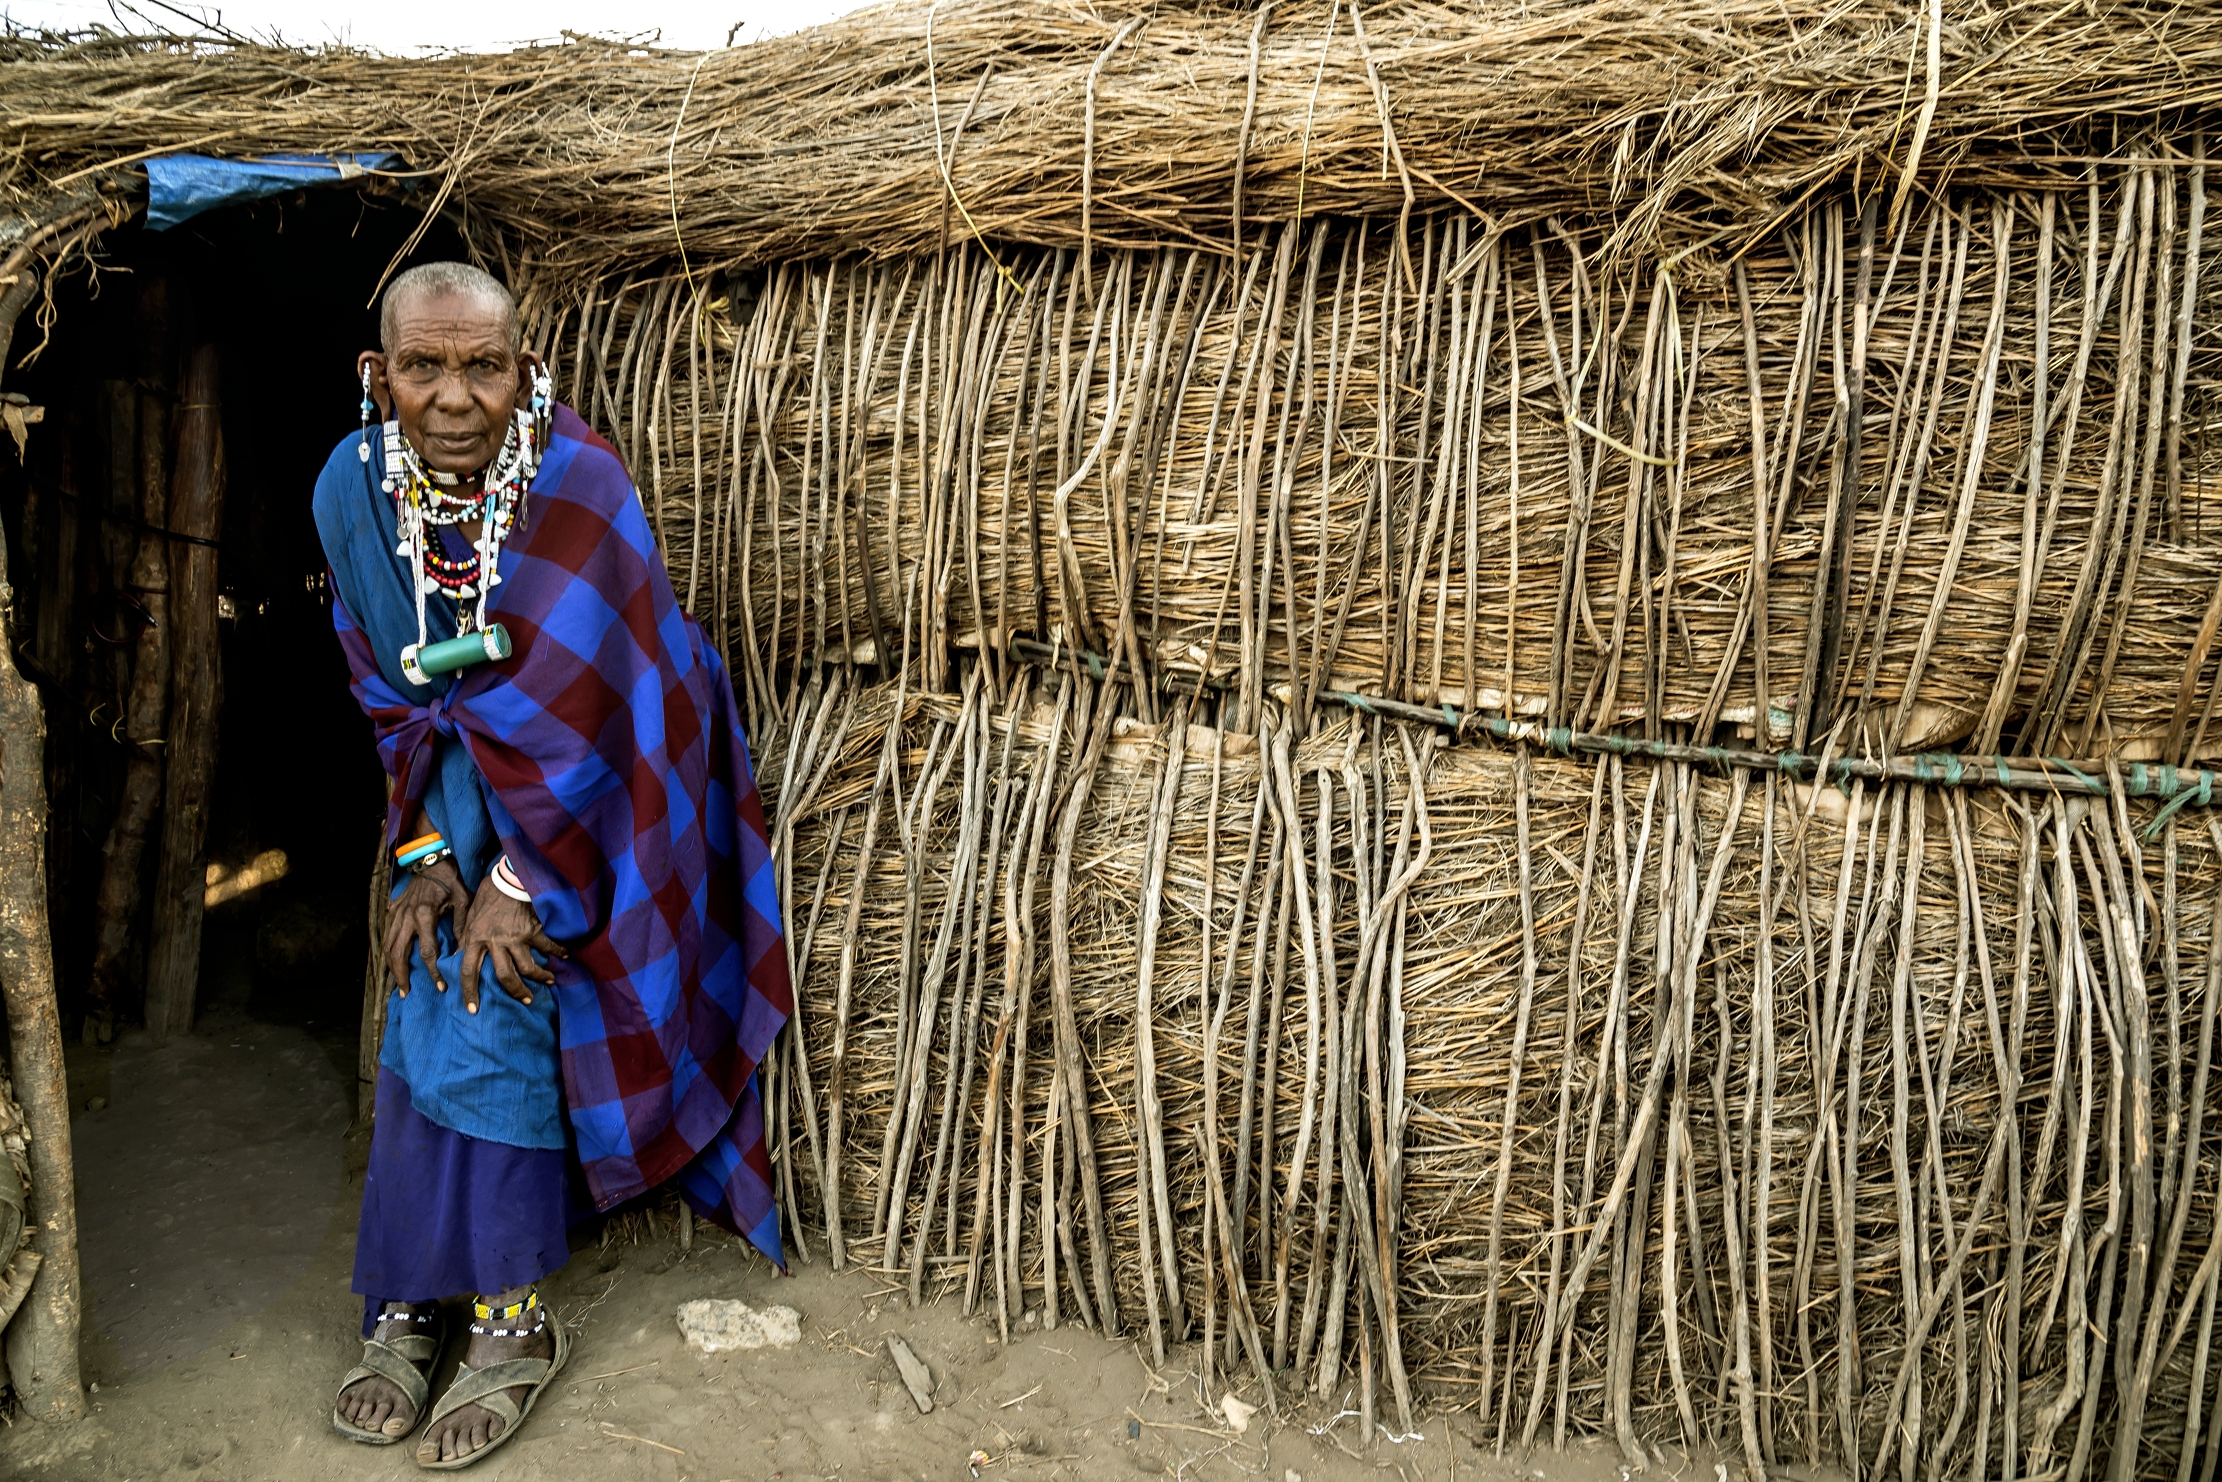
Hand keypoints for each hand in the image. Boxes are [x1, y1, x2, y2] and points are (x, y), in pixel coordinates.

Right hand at [384, 856, 470, 995]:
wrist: (431, 860)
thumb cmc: (450, 880)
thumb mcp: (462, 901)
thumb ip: (461, 926)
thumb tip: (462, 952)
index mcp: (424, 915)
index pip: (426, 951)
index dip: (433, 971)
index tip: (440, 986)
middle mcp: (406, 916)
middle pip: (397, 953)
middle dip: (401, 975)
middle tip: (407, 992)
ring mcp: (396, 913)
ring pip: (387, 946)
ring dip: (391, 967)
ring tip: (398, 983)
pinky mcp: (393, 910)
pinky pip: (387, 935)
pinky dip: (388, 951)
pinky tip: (393, 963)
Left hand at [457, 882, 569, 1013]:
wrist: (506, 878)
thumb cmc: (485, 897)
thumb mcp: (468, 918)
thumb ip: (464, 938)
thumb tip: (456, 956)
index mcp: (475, 939)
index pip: (468, 971)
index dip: (469, 991)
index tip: (472, 1009)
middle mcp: (495, 942)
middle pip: (505, 976)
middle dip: (516, 991)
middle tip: (526, 1000)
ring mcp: (515, 937)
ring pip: (528, 967)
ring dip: (540, 977)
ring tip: (548, 981)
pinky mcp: (532, 930)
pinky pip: (546, 946)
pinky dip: (558, 951)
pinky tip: (564, 956)